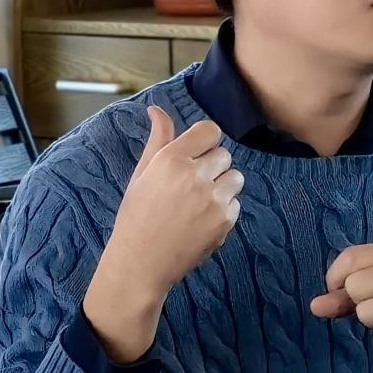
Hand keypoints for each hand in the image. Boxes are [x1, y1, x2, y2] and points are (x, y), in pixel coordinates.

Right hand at [84, 106, 243, 362]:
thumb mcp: (142, 174)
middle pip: (224, 155)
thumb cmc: (137, 215)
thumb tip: (156, 109)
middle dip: (212, 167)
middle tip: (191, 186)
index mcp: (171, 159)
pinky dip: (224, 211)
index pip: (210, 131)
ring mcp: (212, 200)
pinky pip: (236, 204)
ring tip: (199, 203)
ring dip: (223, 187)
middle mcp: (194, 176)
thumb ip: (158, 139)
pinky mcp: (223, 222)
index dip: (204, 143)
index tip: (195, 157)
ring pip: (235, 178)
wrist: (140, 263)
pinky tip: (201, 222)